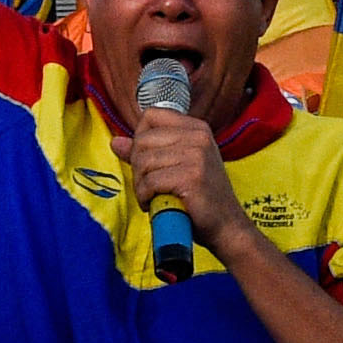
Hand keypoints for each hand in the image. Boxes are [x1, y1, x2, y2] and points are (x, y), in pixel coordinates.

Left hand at [123, 97, 236, 239]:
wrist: (226, 226)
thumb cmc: (200, 198)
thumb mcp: (176, 166)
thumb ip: (146, 152)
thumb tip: (116, 142)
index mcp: (197, 128)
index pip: (151, 116)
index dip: (140, 138)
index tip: (147, 160)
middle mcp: (198, 137)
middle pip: (143, 140)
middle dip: (137, 167)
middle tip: (148, 186)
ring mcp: (196, 155)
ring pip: (143, 162)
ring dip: (140, 185)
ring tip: (153, 196)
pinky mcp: (191, 176)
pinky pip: (150, 181)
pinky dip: (145, 196)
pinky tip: (155, 203)